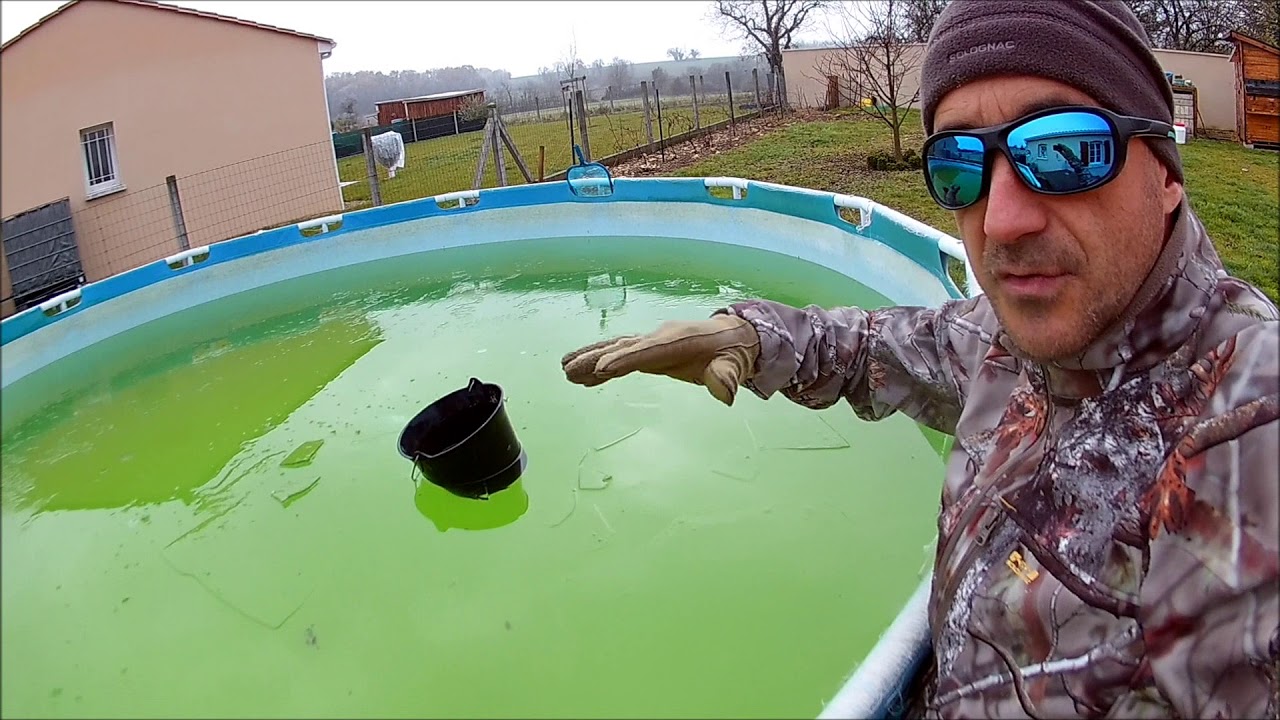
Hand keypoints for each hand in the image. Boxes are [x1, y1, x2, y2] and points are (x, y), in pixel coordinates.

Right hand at [560, 314, 759, 405]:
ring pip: (615, 348)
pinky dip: (600, 364)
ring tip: (565, 371)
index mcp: (678, 340)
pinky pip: (619, 354)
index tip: (603, 369)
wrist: (731, 336)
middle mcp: (659, 337)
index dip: (626, 358)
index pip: (648, 350)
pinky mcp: (647, 349)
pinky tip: (582, 377)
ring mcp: (651, 342)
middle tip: (568, 370)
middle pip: (623, 347)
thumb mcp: (734, 365)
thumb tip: (725, 394)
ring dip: (590, 359)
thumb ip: (726, 378)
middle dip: (596, 357)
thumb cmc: (732, 353)